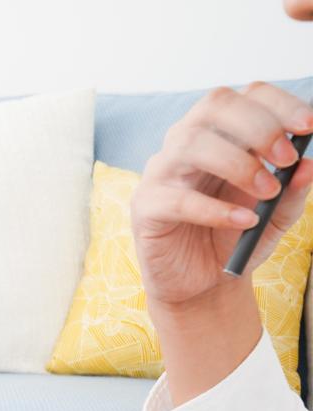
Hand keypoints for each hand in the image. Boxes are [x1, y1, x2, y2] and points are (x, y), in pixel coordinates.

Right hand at [130, 82, 312, 309]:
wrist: (202, 283)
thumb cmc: (234, 238)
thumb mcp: (276, 215)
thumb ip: (292, 191)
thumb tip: (310, 165)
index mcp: (221, 134)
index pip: (245, 96)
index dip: (278, 105)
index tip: (308, 128)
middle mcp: (187, 143)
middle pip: (213, 106)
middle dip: (258, 127)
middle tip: (286, 160)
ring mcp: (161, 172)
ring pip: (189, 144)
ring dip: (236, 163)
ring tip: (265, 192)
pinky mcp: (146, 206)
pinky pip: (176, 199)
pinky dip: (214, 209)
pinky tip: (242, 222)